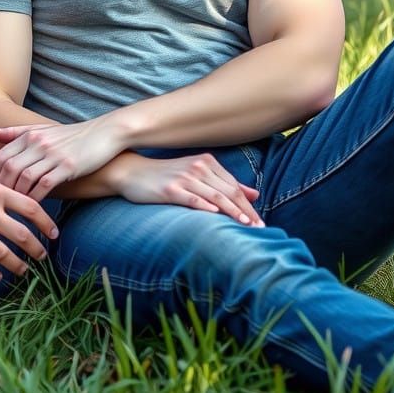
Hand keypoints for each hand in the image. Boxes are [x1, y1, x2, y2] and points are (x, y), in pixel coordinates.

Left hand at [0, 117, 125, 198]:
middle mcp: (39, 143)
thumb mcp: (44, 131)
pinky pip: (45, 185)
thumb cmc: (72, 136)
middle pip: (9, 167)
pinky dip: (36, 197)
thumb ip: (16, 132)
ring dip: (16, 194)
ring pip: (24, 177)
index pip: (1, 156)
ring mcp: (53, 154)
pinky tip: (33, 208)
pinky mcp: (68, 166)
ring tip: (12, 209)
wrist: (106, 134)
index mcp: (30, 135)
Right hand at [0, 167, 59, 281]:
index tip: (55, 234)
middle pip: (21, 235)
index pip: (31, 207)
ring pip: (3, 254)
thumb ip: (2, 170)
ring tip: (24, 270)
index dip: (47, 223)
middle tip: (43, 256)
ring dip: (17, 266)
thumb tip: (25, 158)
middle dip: (36, 249)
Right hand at [117, 152, 263, 225]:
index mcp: (207, 162)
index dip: (249, 206)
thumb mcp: (197, 175)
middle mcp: (198, 167)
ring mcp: (183, 178)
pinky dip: (205, 206)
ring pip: (215, 196)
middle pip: (229, 192)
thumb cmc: (165, 176)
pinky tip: (216, 215)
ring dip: (232, 212)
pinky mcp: (170, 189)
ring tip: (246, 226)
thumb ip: (226, 183)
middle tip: (261, 229)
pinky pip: (192, 198)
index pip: (235, 187)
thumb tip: (255, 194)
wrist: (132, 173)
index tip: (261, 223)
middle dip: (246, 212)